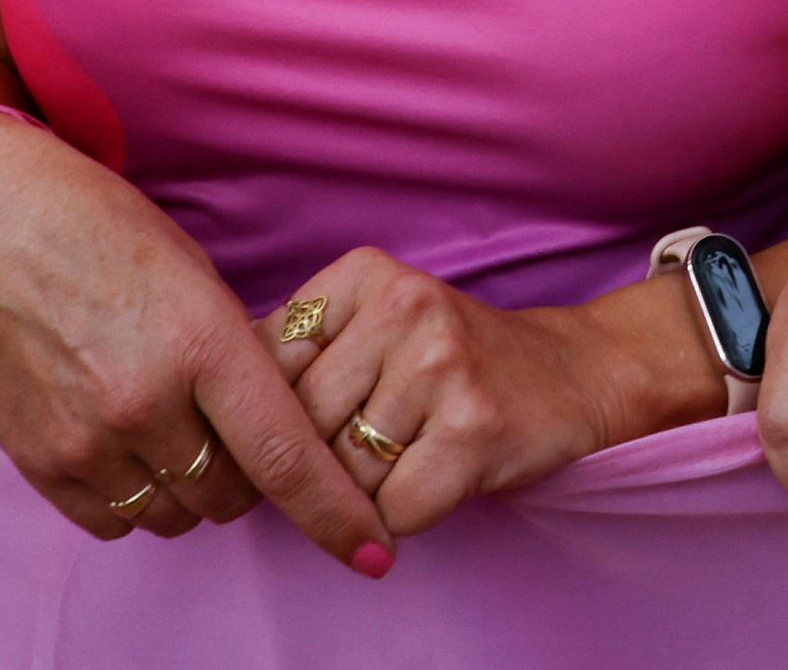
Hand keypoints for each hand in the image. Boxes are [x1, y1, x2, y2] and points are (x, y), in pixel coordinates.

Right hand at [0, 110, 388, 567]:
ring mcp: (86, 439)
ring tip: (171, 426)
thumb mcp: (197, 276)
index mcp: (201, 342)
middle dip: (249, 473)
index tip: (374, 552)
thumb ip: (237, 359)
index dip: (335, 514)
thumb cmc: (104, 232)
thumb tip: (276, 430)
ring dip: (192, 489)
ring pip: (176, 517)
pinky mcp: (39, 463)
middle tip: (229, 424)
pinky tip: (127, 445)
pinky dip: (134, 499)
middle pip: (234, 495)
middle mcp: (143, 402)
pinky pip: (114, 524)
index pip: (285, 456)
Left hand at [278, 250, 681, 537]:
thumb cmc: (452, 361)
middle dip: (322, 460)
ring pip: (343, 475)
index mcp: (362, 273)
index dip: (274, 418)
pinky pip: (394, 508)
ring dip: (367, 490)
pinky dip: (405, 514)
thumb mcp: (373, 324)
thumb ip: (299, 353)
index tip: (308, 427)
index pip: (265, 367)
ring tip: (410, 456)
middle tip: (369, 448)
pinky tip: (438, 478)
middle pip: (300, 426)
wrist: (572, 373)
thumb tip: (214, 424)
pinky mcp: (473, 430)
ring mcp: (440, 365)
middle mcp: (402, 306)